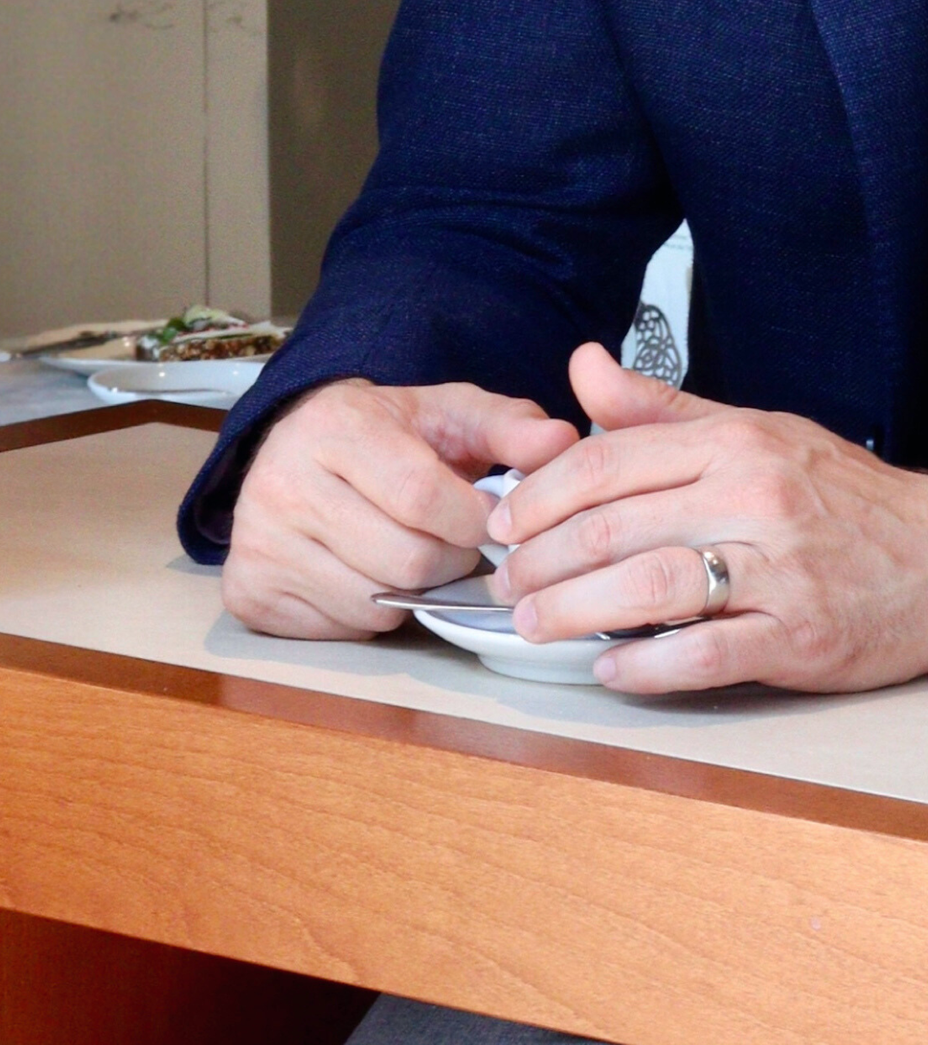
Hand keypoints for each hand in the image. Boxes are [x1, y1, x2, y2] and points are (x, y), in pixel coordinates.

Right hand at [223, 378, 579, 640]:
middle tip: (449, 541)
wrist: (298, 447)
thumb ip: (510, 426)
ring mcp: (260, 542)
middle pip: (405, 561)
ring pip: (375, 604)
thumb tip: (562, 441)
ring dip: (410, 591)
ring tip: (404, 550)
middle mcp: (283, 484)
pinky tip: (364, 571)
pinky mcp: (249, 590)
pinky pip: (340, 629)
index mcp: (334, 427)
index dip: (474, 521)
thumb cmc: (385, 435)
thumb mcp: (449, 414)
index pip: (424, 498)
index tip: (492, 521)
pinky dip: (368, 613)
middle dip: (449, 561)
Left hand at [486, 342, 927, 694]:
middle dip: (539, 561)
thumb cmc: (852, 501)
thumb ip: (664, 411)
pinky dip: (646, 665)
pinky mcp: (798, 637)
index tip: (502, 522)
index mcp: (740, 443)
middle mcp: (757, 499)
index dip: (538, 496)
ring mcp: (779, 571)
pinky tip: (611, 667)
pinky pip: (704, 654)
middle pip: (615, 527)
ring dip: (573, 613)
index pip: (608, 462)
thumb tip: (583, 367)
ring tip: (536, 625)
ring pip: (648, 587)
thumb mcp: (761, 432)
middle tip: (504, 584)